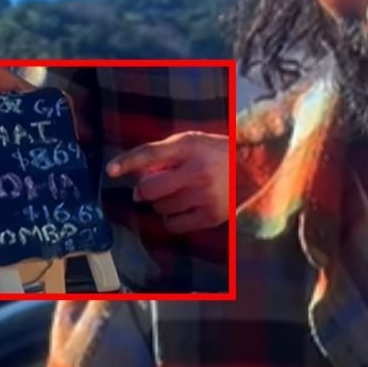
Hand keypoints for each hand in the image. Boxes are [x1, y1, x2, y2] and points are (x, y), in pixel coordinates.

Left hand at [105, 132, 229, 233]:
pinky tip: (183, 208)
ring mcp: (204, 195)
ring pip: (160, 207)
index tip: (111, 170)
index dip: (127, 162)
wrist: (257, 170)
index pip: (150, 154)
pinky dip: (172, 219)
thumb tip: (136, 175)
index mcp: (191, 146)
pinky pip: (173, 224)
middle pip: (149, 188)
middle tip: (152, 187)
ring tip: (178, 194)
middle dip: (145, 189)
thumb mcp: (193, 142)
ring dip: (161, 203)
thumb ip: (165, 154)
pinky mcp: (211, 216)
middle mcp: (197, 171)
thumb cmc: (218, 154)